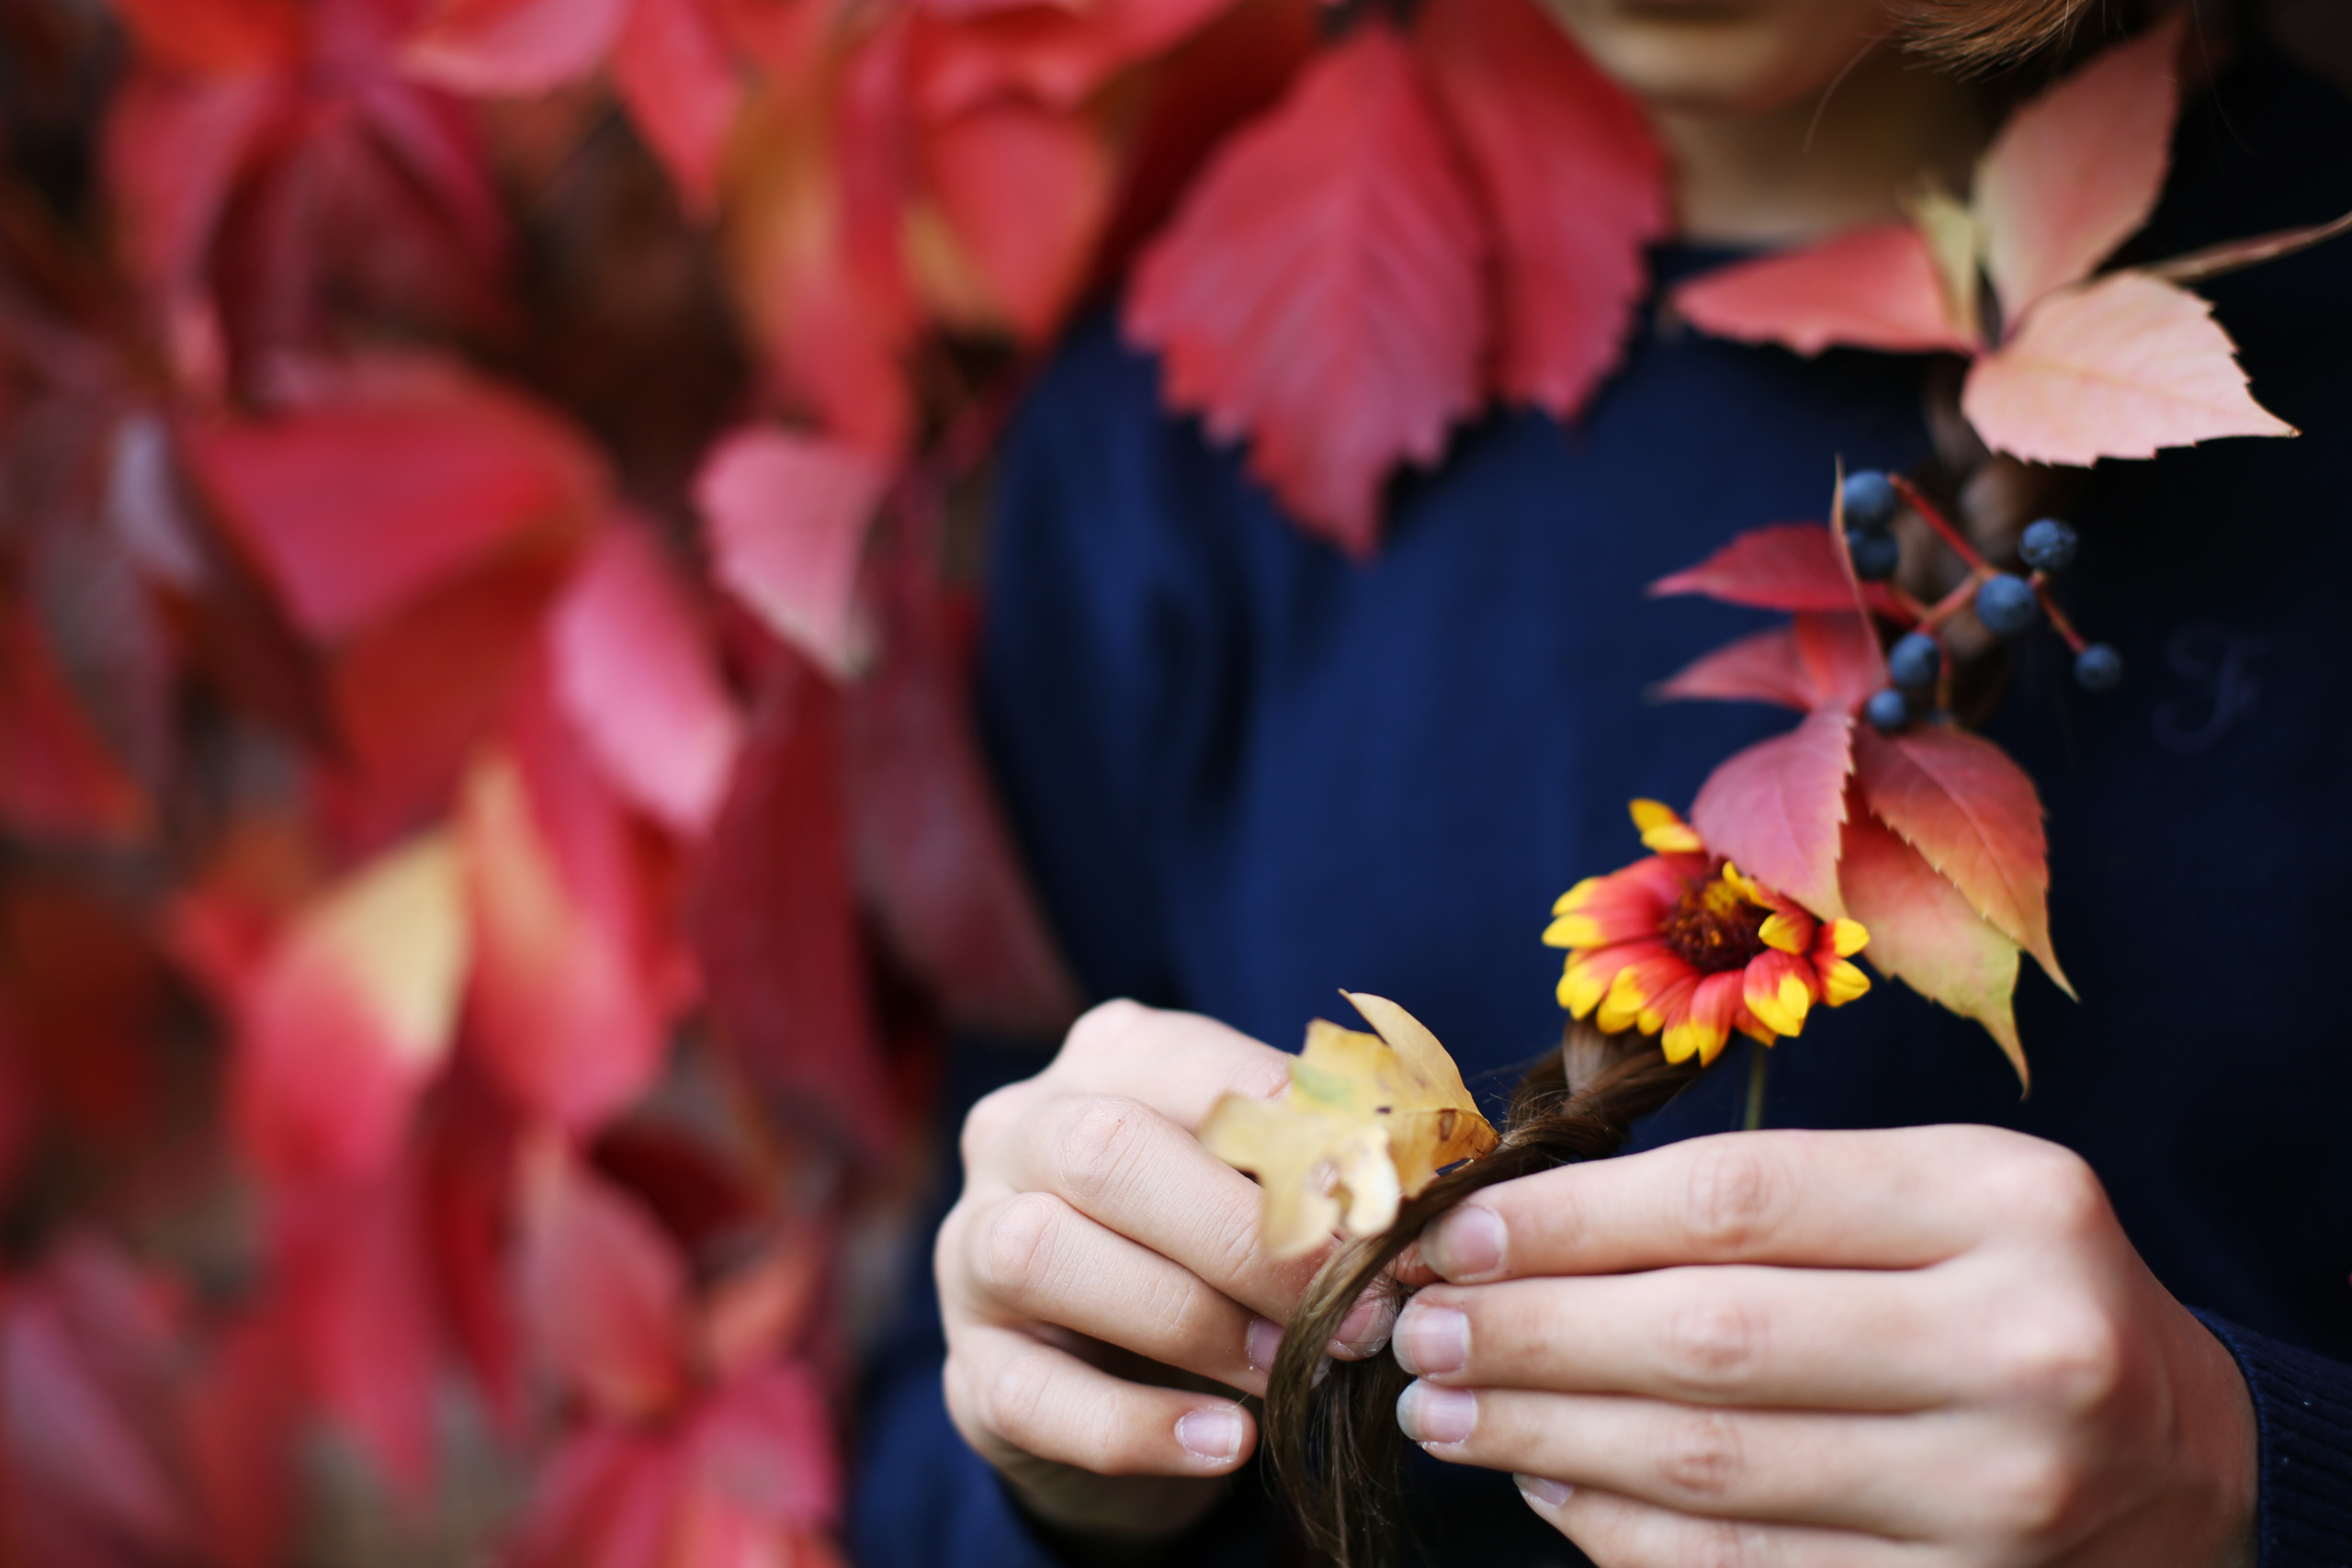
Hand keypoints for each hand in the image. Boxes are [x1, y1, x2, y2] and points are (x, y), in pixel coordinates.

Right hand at [938, 1000, 1378, 1541]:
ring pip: (1043, 1254)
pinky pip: (1031, 1394)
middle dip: (1245, 1234)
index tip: (1394, 1211)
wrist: (1119, 1368)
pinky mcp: (967, 1368)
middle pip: (1104, 1150)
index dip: (1302, 1140)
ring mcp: (969, 1248)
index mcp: (1108, 1058)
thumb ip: (1318, 1167)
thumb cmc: (1213, 1243)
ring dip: (1190, 1320)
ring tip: (1290, 1372)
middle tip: (1355, 1308)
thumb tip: (1419, 1188)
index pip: (1198, 1070)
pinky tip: (1227, 1445)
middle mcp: (1018, 1131)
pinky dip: (1137, 1427)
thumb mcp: (1261, 1184)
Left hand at [1389, 1125, 2256, 1567]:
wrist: (2187, 1457)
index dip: (1566, 1222)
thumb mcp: (1931, 1195)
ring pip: (1708, 1469)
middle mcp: (2018, 1349)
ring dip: (1542, 1432)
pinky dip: (1618, 1527)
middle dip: (1527, 1333)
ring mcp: (1997, 1497)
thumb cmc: (2015, 1290)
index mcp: (2004, 1203)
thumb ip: (1763, 1200)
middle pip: (1706, 1340)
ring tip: (1442, 1403)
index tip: (1451, 1234)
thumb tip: (1522, 1228)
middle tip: (1413, 1326)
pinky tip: (1542, 1478)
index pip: (1731, 1203)